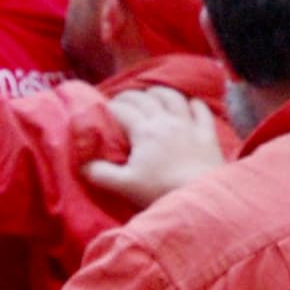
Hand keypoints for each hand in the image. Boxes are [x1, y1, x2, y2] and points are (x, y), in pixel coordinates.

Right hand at [85, 88, 225, 210]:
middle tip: (120, 102)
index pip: (122, 110)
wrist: (199, 195)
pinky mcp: (207, 134)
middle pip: (145, 99)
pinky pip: (201, 110)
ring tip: (151, 95)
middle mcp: (165, 120)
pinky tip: (190, 105)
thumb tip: (82, 165)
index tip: (102, 111)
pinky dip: (194, 104)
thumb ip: (100, 173)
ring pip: (172, 97)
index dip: (110, 108)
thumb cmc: (160, 191)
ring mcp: (189, 125)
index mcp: (144, 130)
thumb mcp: (124, 185)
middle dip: (129, 97)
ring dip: (159, 93)